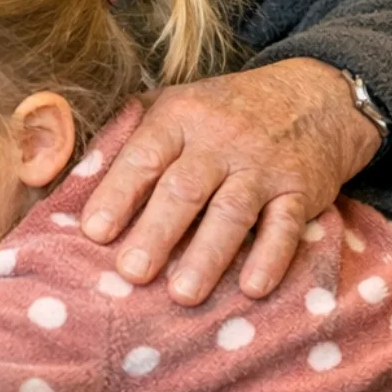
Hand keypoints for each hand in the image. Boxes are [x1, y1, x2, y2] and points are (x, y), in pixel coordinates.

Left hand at [80, 58, 382, 305]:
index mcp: (179, 117)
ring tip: (182, 295)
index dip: (117, 194)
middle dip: (156, 232)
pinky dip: (271, 258)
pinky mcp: (300, 189)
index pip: (143, 156)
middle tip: (131, 273)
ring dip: (207, 256)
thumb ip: (134, 136)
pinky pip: (285, 225)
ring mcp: (263, 165)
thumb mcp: (178, 103)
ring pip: (232, 211)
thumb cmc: (226, 110)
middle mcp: (220, 139)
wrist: (314, 96)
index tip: (93, 232)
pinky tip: (252, 289)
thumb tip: (77, 177)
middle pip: (184, 189)